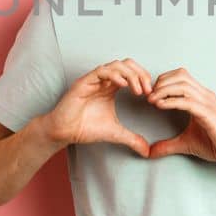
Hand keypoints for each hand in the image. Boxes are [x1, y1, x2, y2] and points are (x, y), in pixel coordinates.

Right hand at [38, 59, 154, 156]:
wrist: (64, 132)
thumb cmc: (85, 128)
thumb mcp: (115, 133)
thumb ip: (132, 139)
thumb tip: (147, 151)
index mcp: (111, 87)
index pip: (132, 72)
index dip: (144, 79)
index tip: (151, 94)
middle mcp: (103, 80)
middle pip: (127, 64)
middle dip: (140, 74)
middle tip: (148, 90)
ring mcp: (94, 80)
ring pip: (116, 65)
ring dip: (131, 75)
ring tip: (138, 90)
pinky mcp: (84, 82)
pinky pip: (101, 71)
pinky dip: (115, 75)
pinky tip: (123, 85)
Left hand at [145, 67, 215, 166]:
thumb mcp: (186, 143)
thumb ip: (168, 145)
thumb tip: (149, 152)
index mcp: (201, 97)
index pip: (180, 76)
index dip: (163, 81)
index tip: (151, 95)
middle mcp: (205, 95)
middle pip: (180, 75)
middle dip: (161, 82)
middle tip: (149, 97)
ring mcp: (208, 103)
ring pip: (183, 84)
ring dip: (163, 90)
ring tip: (152, 101)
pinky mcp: (209, 114)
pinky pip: (188, 101)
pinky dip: (171, 101)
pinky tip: (160, 107)